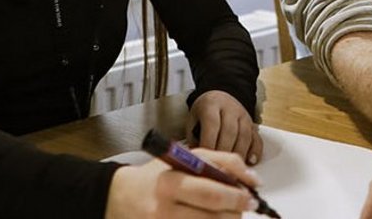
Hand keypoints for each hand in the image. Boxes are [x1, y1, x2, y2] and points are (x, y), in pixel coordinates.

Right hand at [105, 148, 260, 217]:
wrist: (120, 198)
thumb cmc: (157, 176)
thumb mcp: (183, 158)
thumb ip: (219, 161)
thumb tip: (252, 179)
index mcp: (170, 182)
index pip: (211, 190)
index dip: (237, 193)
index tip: (252, 192)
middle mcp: (165, 208)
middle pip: (212, 214)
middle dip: (237, 209)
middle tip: (248, 205)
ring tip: (231, 213)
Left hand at [187, 90, 262, 164]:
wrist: (219, 97)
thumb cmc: (204, 113)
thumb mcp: (193, 120)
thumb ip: (194, 139)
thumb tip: (198, 160)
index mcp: (211, 105)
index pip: (212, 124)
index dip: (209, 143)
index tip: (205, 160)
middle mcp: (230, 108)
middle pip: (229, 132)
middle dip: (223, 152)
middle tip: (218, 168)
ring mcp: (243, 116)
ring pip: (244, 136)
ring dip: (238, 155)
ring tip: (231, 169)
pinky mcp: (253, 124)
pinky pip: (257, 139)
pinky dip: (255, 151)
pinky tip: (250, 162)